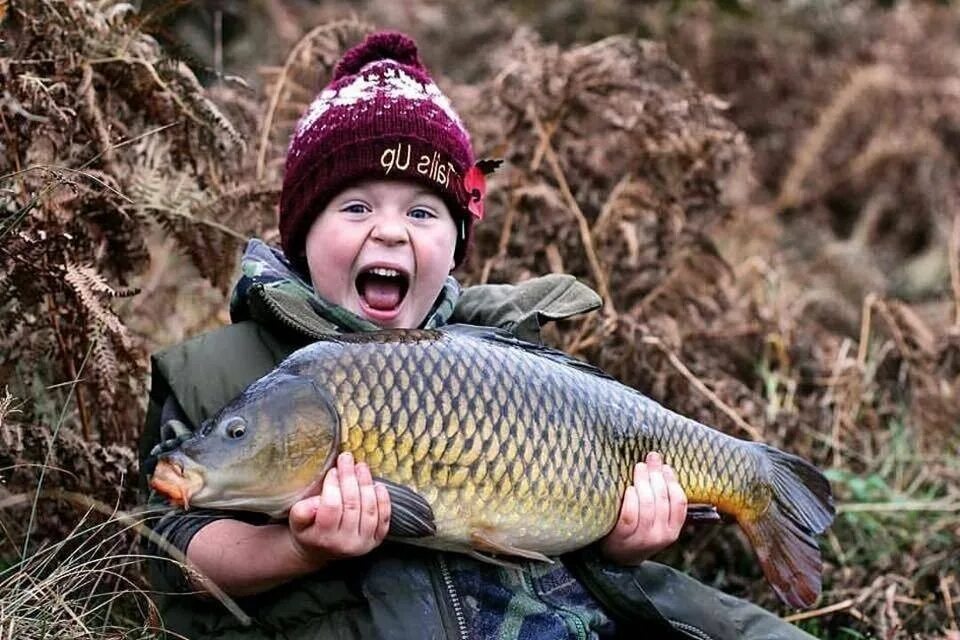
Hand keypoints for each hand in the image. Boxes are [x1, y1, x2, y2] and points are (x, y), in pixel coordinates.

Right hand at [287, 452, 390, 566]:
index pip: (331, 507)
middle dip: (350, 478)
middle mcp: (345, 544)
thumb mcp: (296, 521)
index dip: (333, 486)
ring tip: (360, 467)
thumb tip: (315, 502)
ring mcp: (363, 543)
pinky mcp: (377, 540)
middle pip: (352, 505)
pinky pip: (384, 518)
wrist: (321, 549)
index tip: (332, 470)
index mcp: (323, 538)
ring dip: (366, 484)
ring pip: (369, 509)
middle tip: (347, 459)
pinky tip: (377, 485)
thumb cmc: (308, 530)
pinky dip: (383, 500)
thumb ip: (301, 511)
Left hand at [600, 451, 686, 565]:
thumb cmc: (638, 533)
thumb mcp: (657, 524)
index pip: (679, 502)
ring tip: (639, 468)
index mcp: (672, 531)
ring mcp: (642, 538)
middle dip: (657, 475)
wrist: (618, 559)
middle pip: (662, 499)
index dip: (673, 481)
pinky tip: (629, 488)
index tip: (665, 466)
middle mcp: (660, 535)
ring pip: (647, 505)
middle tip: (650, 459)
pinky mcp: (622, 538)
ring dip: (643, 482)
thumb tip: (663, 468)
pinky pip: (629, 515)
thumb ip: (664, 505)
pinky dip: (630, 499)